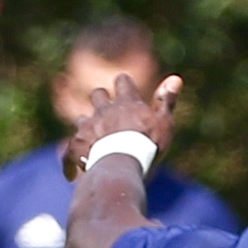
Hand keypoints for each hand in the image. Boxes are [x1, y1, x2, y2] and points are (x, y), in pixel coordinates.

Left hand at [65, 70, 180, 176]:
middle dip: (102, 100)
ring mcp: (88, 125)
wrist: (121, 165)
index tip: (127, 90)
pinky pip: (71, 146)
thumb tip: (176, 78)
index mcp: (127, 102)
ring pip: (82, 118)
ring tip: (96, 141)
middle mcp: (104, 109)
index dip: (124, 84)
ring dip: (88, 126)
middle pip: (98, 94)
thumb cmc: (148, 144)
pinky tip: (75, 170)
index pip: (123, 80)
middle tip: (110, 114)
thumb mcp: (163, 122)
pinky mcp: (76, 143)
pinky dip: (73, 155)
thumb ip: (167, 100)